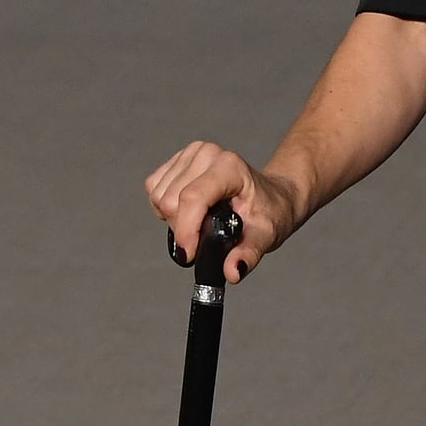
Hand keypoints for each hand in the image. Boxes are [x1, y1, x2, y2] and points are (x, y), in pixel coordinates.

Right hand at [144, 141, 296, 284]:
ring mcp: (191, 154)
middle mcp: (207, 154)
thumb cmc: (269, 212)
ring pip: (159, 197)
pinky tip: (187, 211)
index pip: (192, 198)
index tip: (189, 255)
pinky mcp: (177, 159)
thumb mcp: (266, 236)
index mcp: (230, 167)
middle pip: (170, 201)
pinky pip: (153, 189)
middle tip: (204, 238)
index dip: (186, 230)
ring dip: (173, 220)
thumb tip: (232, 272)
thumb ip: (248, 255)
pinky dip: (163, 207)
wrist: (272, 196)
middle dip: (182, 229)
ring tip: (199, 224)